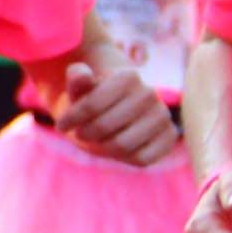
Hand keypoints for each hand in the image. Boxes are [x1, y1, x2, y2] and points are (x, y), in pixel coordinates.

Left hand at [60, 61, 181, 167]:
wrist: (116, 110)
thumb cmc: (93, 101)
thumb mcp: (79, 90)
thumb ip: (76, 80)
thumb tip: (80, 73)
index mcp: (127, 77)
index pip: (91, 105)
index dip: (71, 118)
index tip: (62, 124)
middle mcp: (149, 94)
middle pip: (103, 127)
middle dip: (86, 133)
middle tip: (81, 132)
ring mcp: (162, 116)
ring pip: (122, 145)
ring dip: (103, 147)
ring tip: (98, 139)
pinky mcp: (169, 137)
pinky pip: (143, 158)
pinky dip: (125, 158)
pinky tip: (119, 148)